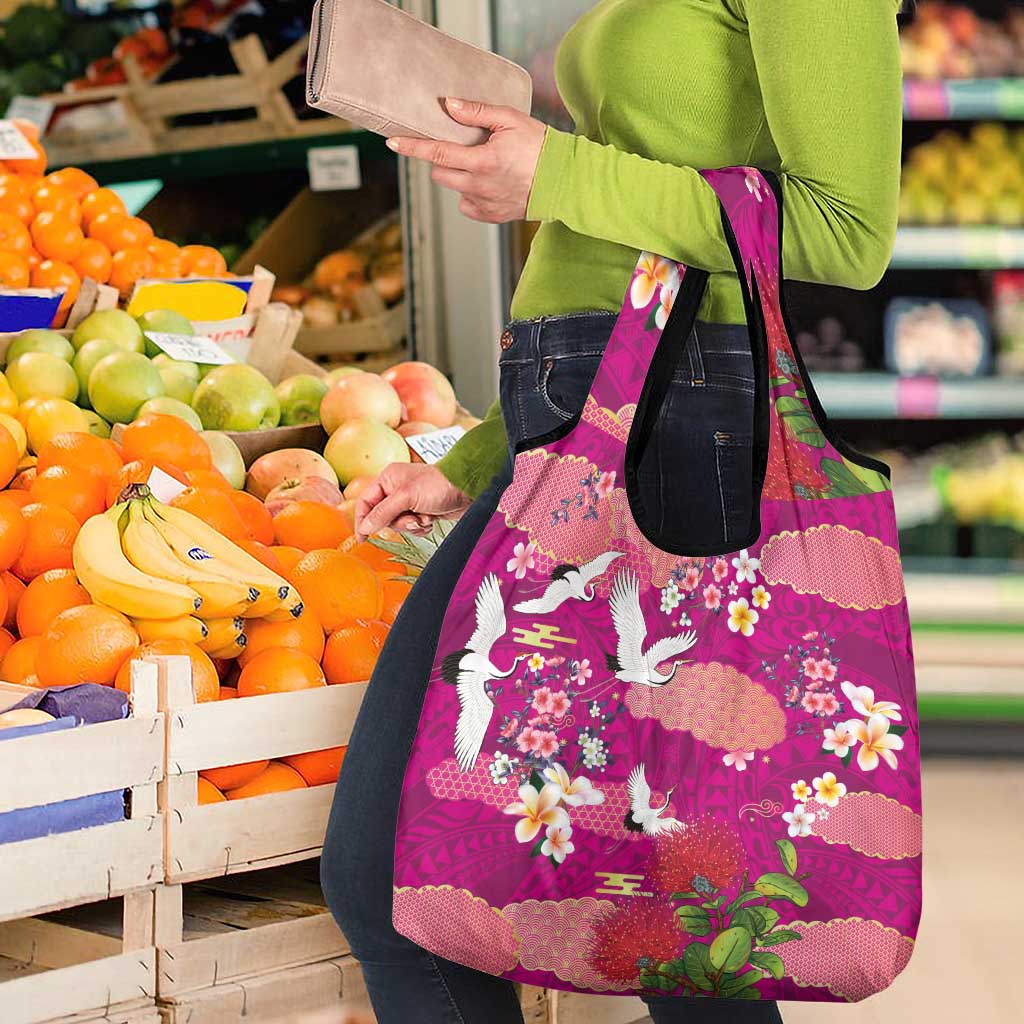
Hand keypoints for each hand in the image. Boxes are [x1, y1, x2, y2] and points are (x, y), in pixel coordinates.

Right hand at [354, 463, 471, 539]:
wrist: (467, 489)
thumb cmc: (438, 485)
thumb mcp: (406, 497)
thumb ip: (383, 512)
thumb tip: (365, 527)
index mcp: (388, 479)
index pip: (365, 502)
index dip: (362, 520)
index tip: (362, 538)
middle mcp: (395, 489)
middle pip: (382, 517)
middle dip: (399, 522)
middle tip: (412, 519)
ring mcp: (409, 501)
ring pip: (398, 524)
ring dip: (412, 525)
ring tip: (425, 517)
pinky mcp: (421, 511)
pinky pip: (412, 527)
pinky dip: (421, 527)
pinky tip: (431, 520)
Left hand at [385, 97, 546, 222]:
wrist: (564, 181)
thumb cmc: (540, 146)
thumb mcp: (510, 119)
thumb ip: (476, 112)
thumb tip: (448, 105)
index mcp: (482, 161)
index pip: (437, 153)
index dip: (412, 147)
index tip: (392, 143)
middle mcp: (479, 186)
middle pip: (440, 173)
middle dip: (441, 159)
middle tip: (460, 147)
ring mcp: (484, 204)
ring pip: (454, 188)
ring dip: (458, 175)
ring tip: (481, 164)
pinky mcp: (491, 216)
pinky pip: (467, 205)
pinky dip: (471, 193)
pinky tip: (488, 183)